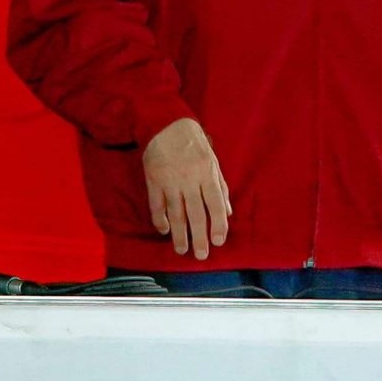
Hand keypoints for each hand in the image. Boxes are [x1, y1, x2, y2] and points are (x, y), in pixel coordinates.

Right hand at [142, 117, 229, 260]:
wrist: (167, 124)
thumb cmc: (194, 144)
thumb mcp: (213, 161)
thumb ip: (220, 187)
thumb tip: (228, 213)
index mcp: (207, 174)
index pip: (215, 205)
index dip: (218, 225)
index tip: (218, 241)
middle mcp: (189, 180)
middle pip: (196, 214)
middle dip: (199, 237)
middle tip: (201, 255)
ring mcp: (170, 181)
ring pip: (175, 213)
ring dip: (179, 234)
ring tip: (182, 250)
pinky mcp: (153, 180)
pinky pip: (156, 205)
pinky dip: (160, 219)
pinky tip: (164, 231)